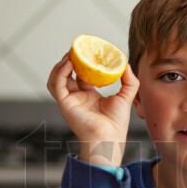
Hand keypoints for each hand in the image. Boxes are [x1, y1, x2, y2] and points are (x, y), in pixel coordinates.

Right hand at [46, 52, 139, 166]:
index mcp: (90, 95)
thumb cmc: (117, 123)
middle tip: (78, 49)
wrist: (110, 138)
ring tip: (70, 55)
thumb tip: (126, 64)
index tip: (89, 51)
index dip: (82, 63)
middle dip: (70, 60)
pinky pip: (57, 85)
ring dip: (60, 65)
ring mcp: (70, 100)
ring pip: (56, 78)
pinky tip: (68, 64)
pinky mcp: (65, 104)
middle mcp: (77, 97)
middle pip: (67, 74)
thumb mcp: (126, 96)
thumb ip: (129, 81)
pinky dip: (60, 73)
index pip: (81, 75)